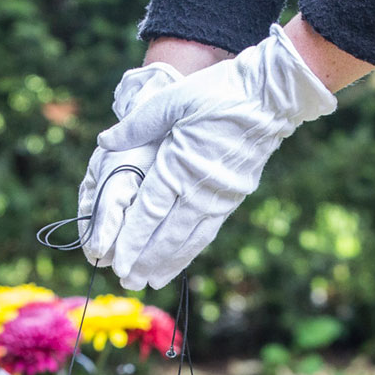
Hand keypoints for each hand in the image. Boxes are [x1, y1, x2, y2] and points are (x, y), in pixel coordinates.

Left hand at [89, 23, 336, 290]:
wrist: (269, 96)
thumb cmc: (218, 92)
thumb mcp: (172, 99)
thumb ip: (137, 125)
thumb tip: (105, 142)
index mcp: (179, 163)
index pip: (149, 212)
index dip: (132, 240)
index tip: (117, 262)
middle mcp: (199, 187)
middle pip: (167, 234)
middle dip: (146, 261)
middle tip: (127, 282)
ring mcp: (219, 195)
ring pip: (189, 238)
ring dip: (168, 262)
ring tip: (151, 281)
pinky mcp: (233, 197)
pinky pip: (208, 230)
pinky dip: (191, 249)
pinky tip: (179, 259)